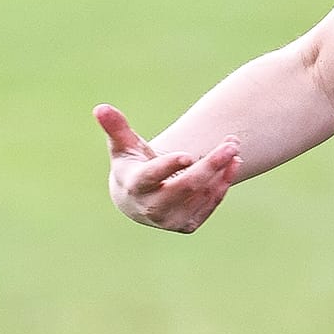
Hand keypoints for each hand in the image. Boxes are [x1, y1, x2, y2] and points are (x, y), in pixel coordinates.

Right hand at [94, 103, 240, 233]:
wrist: (137, 201)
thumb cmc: (132, 165)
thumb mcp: (122, 146)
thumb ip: (116, 127)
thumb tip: (100, 107)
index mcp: (134, 185)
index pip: (152, 176)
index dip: (169, 166)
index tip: (188, 155)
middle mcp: (151, 207)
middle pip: (185, 186)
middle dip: (210, 164)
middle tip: (231, 144)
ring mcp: (170, 220)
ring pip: (202, 194)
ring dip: (221, 170)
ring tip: (233, 146)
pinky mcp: (186, 226)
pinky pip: (209, 204)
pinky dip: (223, 184)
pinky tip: (233, 164)